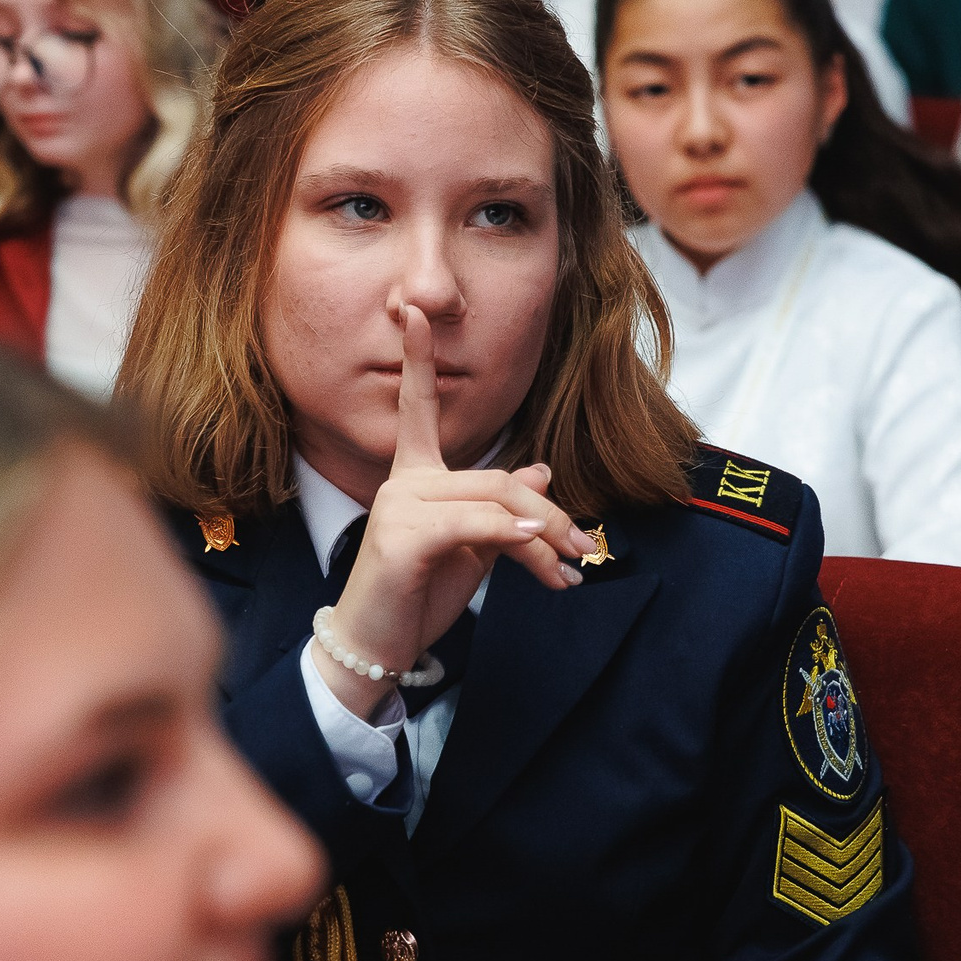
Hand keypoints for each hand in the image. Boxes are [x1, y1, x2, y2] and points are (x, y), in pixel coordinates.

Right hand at [316, 304, 595, 718]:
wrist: (377, 648)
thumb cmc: (416, 597)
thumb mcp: (471, 551)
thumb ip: (502, 511)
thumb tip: (541, 469)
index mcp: (414, 479)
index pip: (418, 411)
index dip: (419, 361)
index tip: (415, 312)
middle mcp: (403, 483)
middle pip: (498, 478)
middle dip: (549, 515)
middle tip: (583, 548)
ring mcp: (398, 507)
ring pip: (495, 502)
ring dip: (544, 539)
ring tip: (568, 571)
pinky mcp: (402, 537)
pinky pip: (474, 525)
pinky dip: (514, 538)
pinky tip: (540, 554)